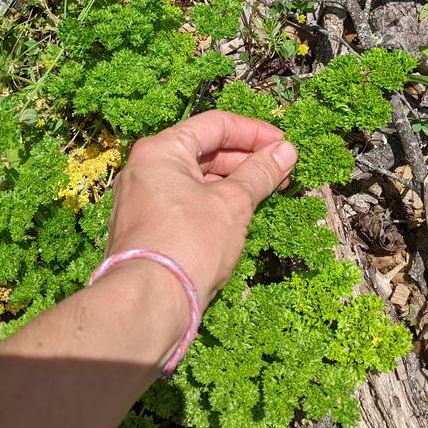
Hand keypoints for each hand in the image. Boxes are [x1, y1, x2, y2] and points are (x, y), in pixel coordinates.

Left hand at [106, 110, 297, 307]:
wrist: (148, 302)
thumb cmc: (188, 243)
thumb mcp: (233, 203)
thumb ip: (260, 173)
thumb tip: (286, 151)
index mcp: (160, 150)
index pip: (215, 125)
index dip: (255, 133)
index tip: (284, 145)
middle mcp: (144, 169)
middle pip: (203, 151)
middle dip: (245, 160)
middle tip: (281, 172)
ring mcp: (141, 200)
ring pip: (194, 180)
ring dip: (232, 184)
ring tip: (265, 194)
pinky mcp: (145, 228)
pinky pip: (184, 203)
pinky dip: (212, 204)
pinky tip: (238, 218)